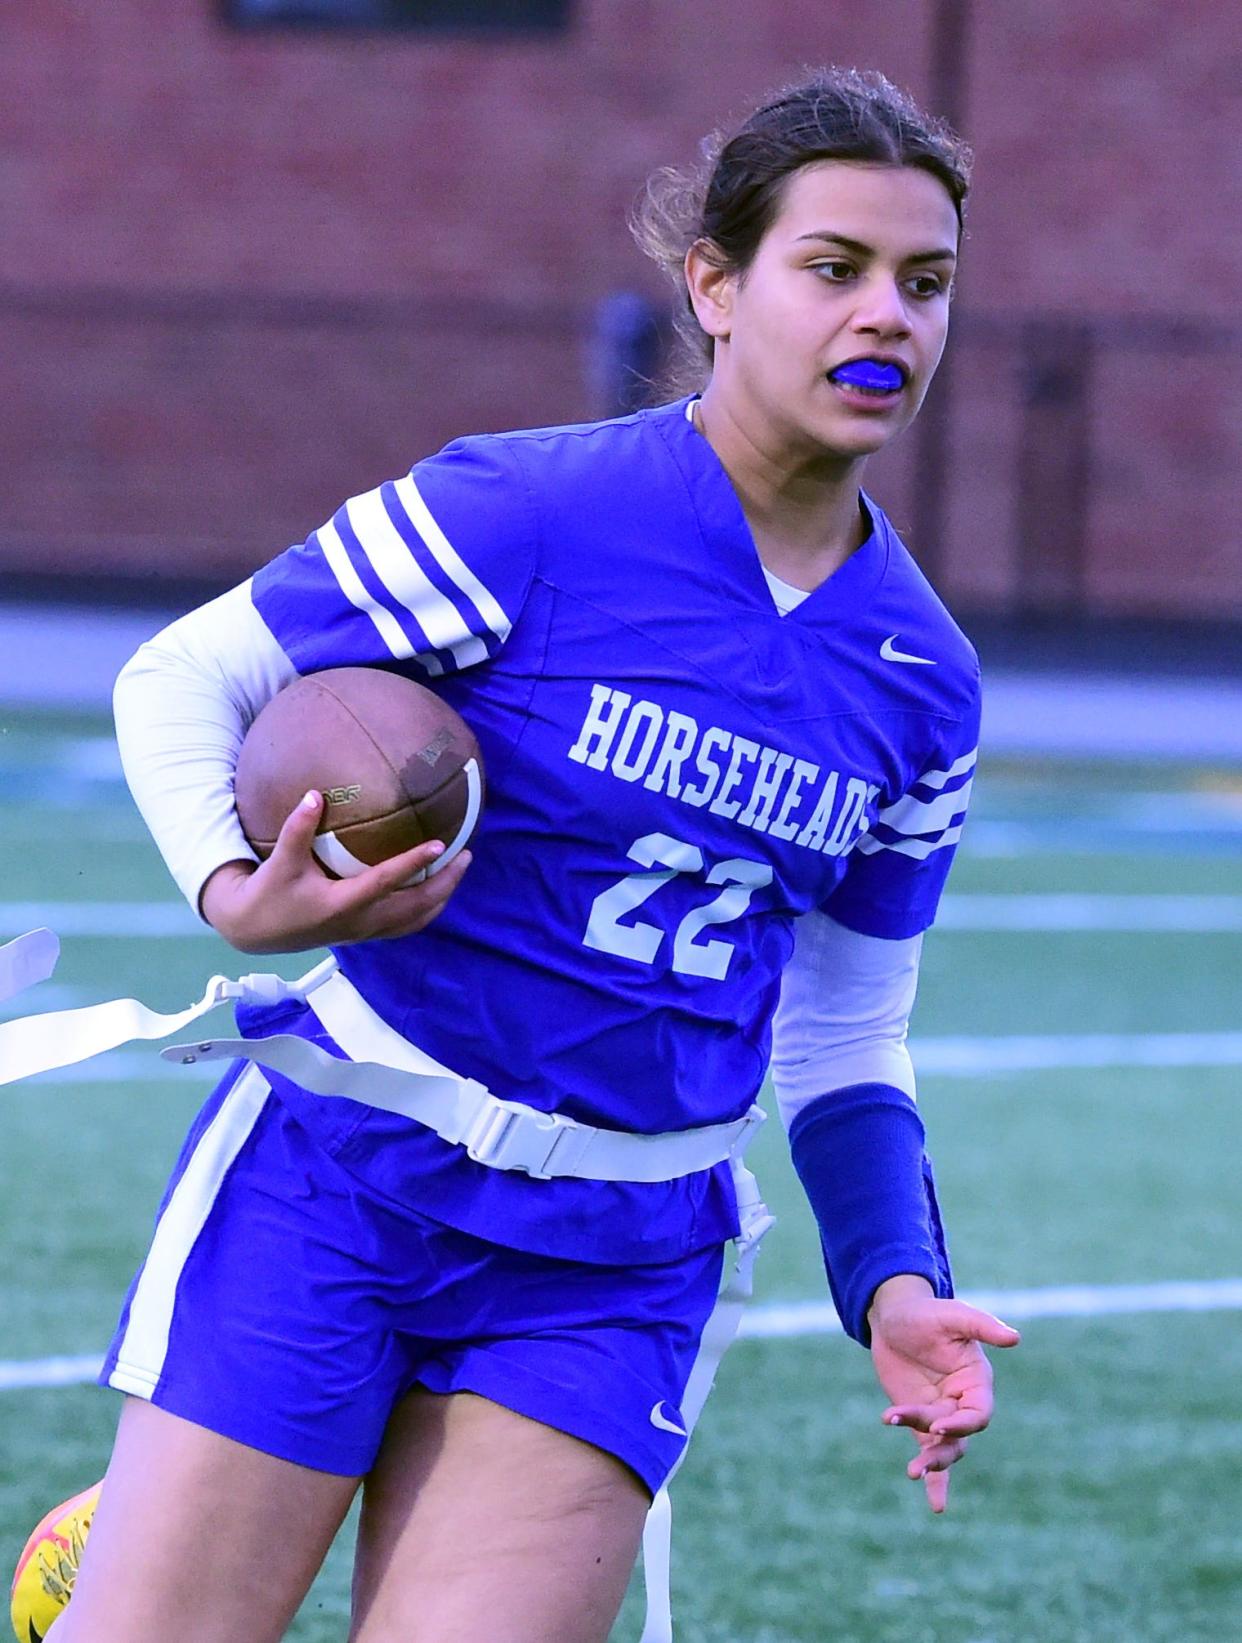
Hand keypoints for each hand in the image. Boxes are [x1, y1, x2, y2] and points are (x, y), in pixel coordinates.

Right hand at [200, 789, 471, 953]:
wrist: (255, 931)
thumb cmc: (269, 893)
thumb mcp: (280, 861)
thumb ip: (298, 828)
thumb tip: (315, 794)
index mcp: (342, 904)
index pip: (387, 882)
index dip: (415, 863)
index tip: (441, 844)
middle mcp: (360, 922)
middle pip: (415, 908)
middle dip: (445, 884)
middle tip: (467, 856)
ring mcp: (364, 933)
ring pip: (414, 921)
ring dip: (440, 898)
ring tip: (458, 871)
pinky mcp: (363, 935)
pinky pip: (404, 926)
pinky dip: (425, 909)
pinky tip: (434, 890)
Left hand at [867, 1274, 1019, 1513]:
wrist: (893, 1318)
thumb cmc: (926, 1313)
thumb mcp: (953, 1315)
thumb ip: (982, 1326)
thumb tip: (1015, 1337)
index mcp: (977, 1382)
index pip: (978, 1413)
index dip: (962, 1424)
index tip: (936, 1427)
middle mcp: (963, 1402)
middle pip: (959, 1434)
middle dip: (941, 1447)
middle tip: (920, 1456)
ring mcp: (942, 1414)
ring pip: (945, 1448)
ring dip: (931, 1462)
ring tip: (912, 1472)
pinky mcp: (921, 1422)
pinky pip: (930, 1453)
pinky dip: (935, 1479)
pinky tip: (937, 1505)